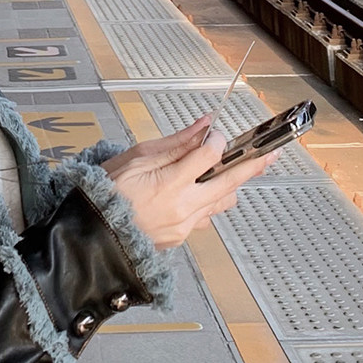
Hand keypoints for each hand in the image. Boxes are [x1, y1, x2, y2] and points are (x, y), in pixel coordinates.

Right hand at [101, 114, 273, 247]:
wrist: (92, 233)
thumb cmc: (106, 193)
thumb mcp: (135, 158)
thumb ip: (175, 143)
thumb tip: (203, 126)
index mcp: (168, 183)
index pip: (209, 156)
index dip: (218, 140)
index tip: (217, 133)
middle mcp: (182, 207)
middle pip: (229, 183)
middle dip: (251, 166)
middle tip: (270, 155)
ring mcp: (184, 226)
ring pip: (221, 203)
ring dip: (231, 186)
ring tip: (235, 172)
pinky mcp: (181, 237)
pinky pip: (205, 218)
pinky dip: (207, 202)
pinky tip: (201, 193)